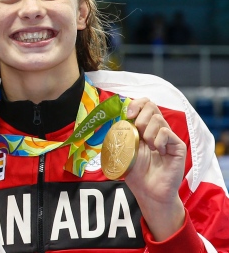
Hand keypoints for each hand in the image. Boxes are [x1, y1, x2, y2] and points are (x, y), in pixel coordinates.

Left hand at [123, 97, 186, 241]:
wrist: (149, 191)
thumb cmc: (136, 172)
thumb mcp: (125, 149)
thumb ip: (123, 132)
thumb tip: (118, 117)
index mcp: (144, 128)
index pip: (144, 104)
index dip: (136, 104)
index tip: (129, 114)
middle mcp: (157, 129)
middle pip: (151, 106)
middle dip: (140, 118)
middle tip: (138, 135)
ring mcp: (168, 137)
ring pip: (157, 119)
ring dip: (147, 133)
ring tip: (149, 148)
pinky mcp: (178, 145)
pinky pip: (165, 132)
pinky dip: (158, 141)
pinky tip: (158, 152)